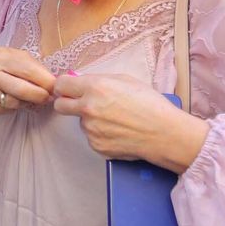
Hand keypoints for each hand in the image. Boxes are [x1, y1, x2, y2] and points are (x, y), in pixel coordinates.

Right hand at [0, 47, 56, 113]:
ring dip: (27, 103)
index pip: (27, 70)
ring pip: (13, 103)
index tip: (56, 86)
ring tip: (30, 98)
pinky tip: (13, 100)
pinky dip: (13, 107)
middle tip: (48, 97)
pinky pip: (4, 110)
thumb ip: (31, 65)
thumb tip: (53, 81)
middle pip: (21, 90)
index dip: (45, 81)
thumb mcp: (10, 55)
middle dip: (39, 96)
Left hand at [50, 72, 207, 172]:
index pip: (61, 85)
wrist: (164, 133)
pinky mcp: (96, 145)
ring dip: (90, 120)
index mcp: (94, 88)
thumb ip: (99, 79)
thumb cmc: (150, 104)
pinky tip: (118, 132)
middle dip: (67, 103)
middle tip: (80, 103)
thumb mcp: (125, 80)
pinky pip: (91, 137)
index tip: (68, 89)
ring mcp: (90, 129)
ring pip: (80, 122)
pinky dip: (100, 134)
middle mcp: (88, 108)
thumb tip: (79, 80)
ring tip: (115, 120)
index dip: (64, 86)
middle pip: (60, 106)